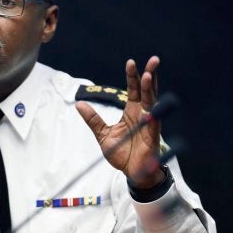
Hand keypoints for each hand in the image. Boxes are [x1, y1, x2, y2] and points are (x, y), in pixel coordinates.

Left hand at [76, 56, 163, 188]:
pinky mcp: (152, 137)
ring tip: (149, 75)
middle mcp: (143, 115)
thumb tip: (78, 104)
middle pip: (147, 91)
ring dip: (151, 89)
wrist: (131, 172)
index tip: (131, 62)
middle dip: (149, 74)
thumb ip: (93, 119)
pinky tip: (152, 106)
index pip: (134, 90)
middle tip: (153, 60)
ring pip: (152, 102)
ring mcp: (149, 124)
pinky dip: (153, 114)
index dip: (132, 76)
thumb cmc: (121, 153)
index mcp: (132, 112)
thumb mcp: (102, 134)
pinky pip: (154, 124)